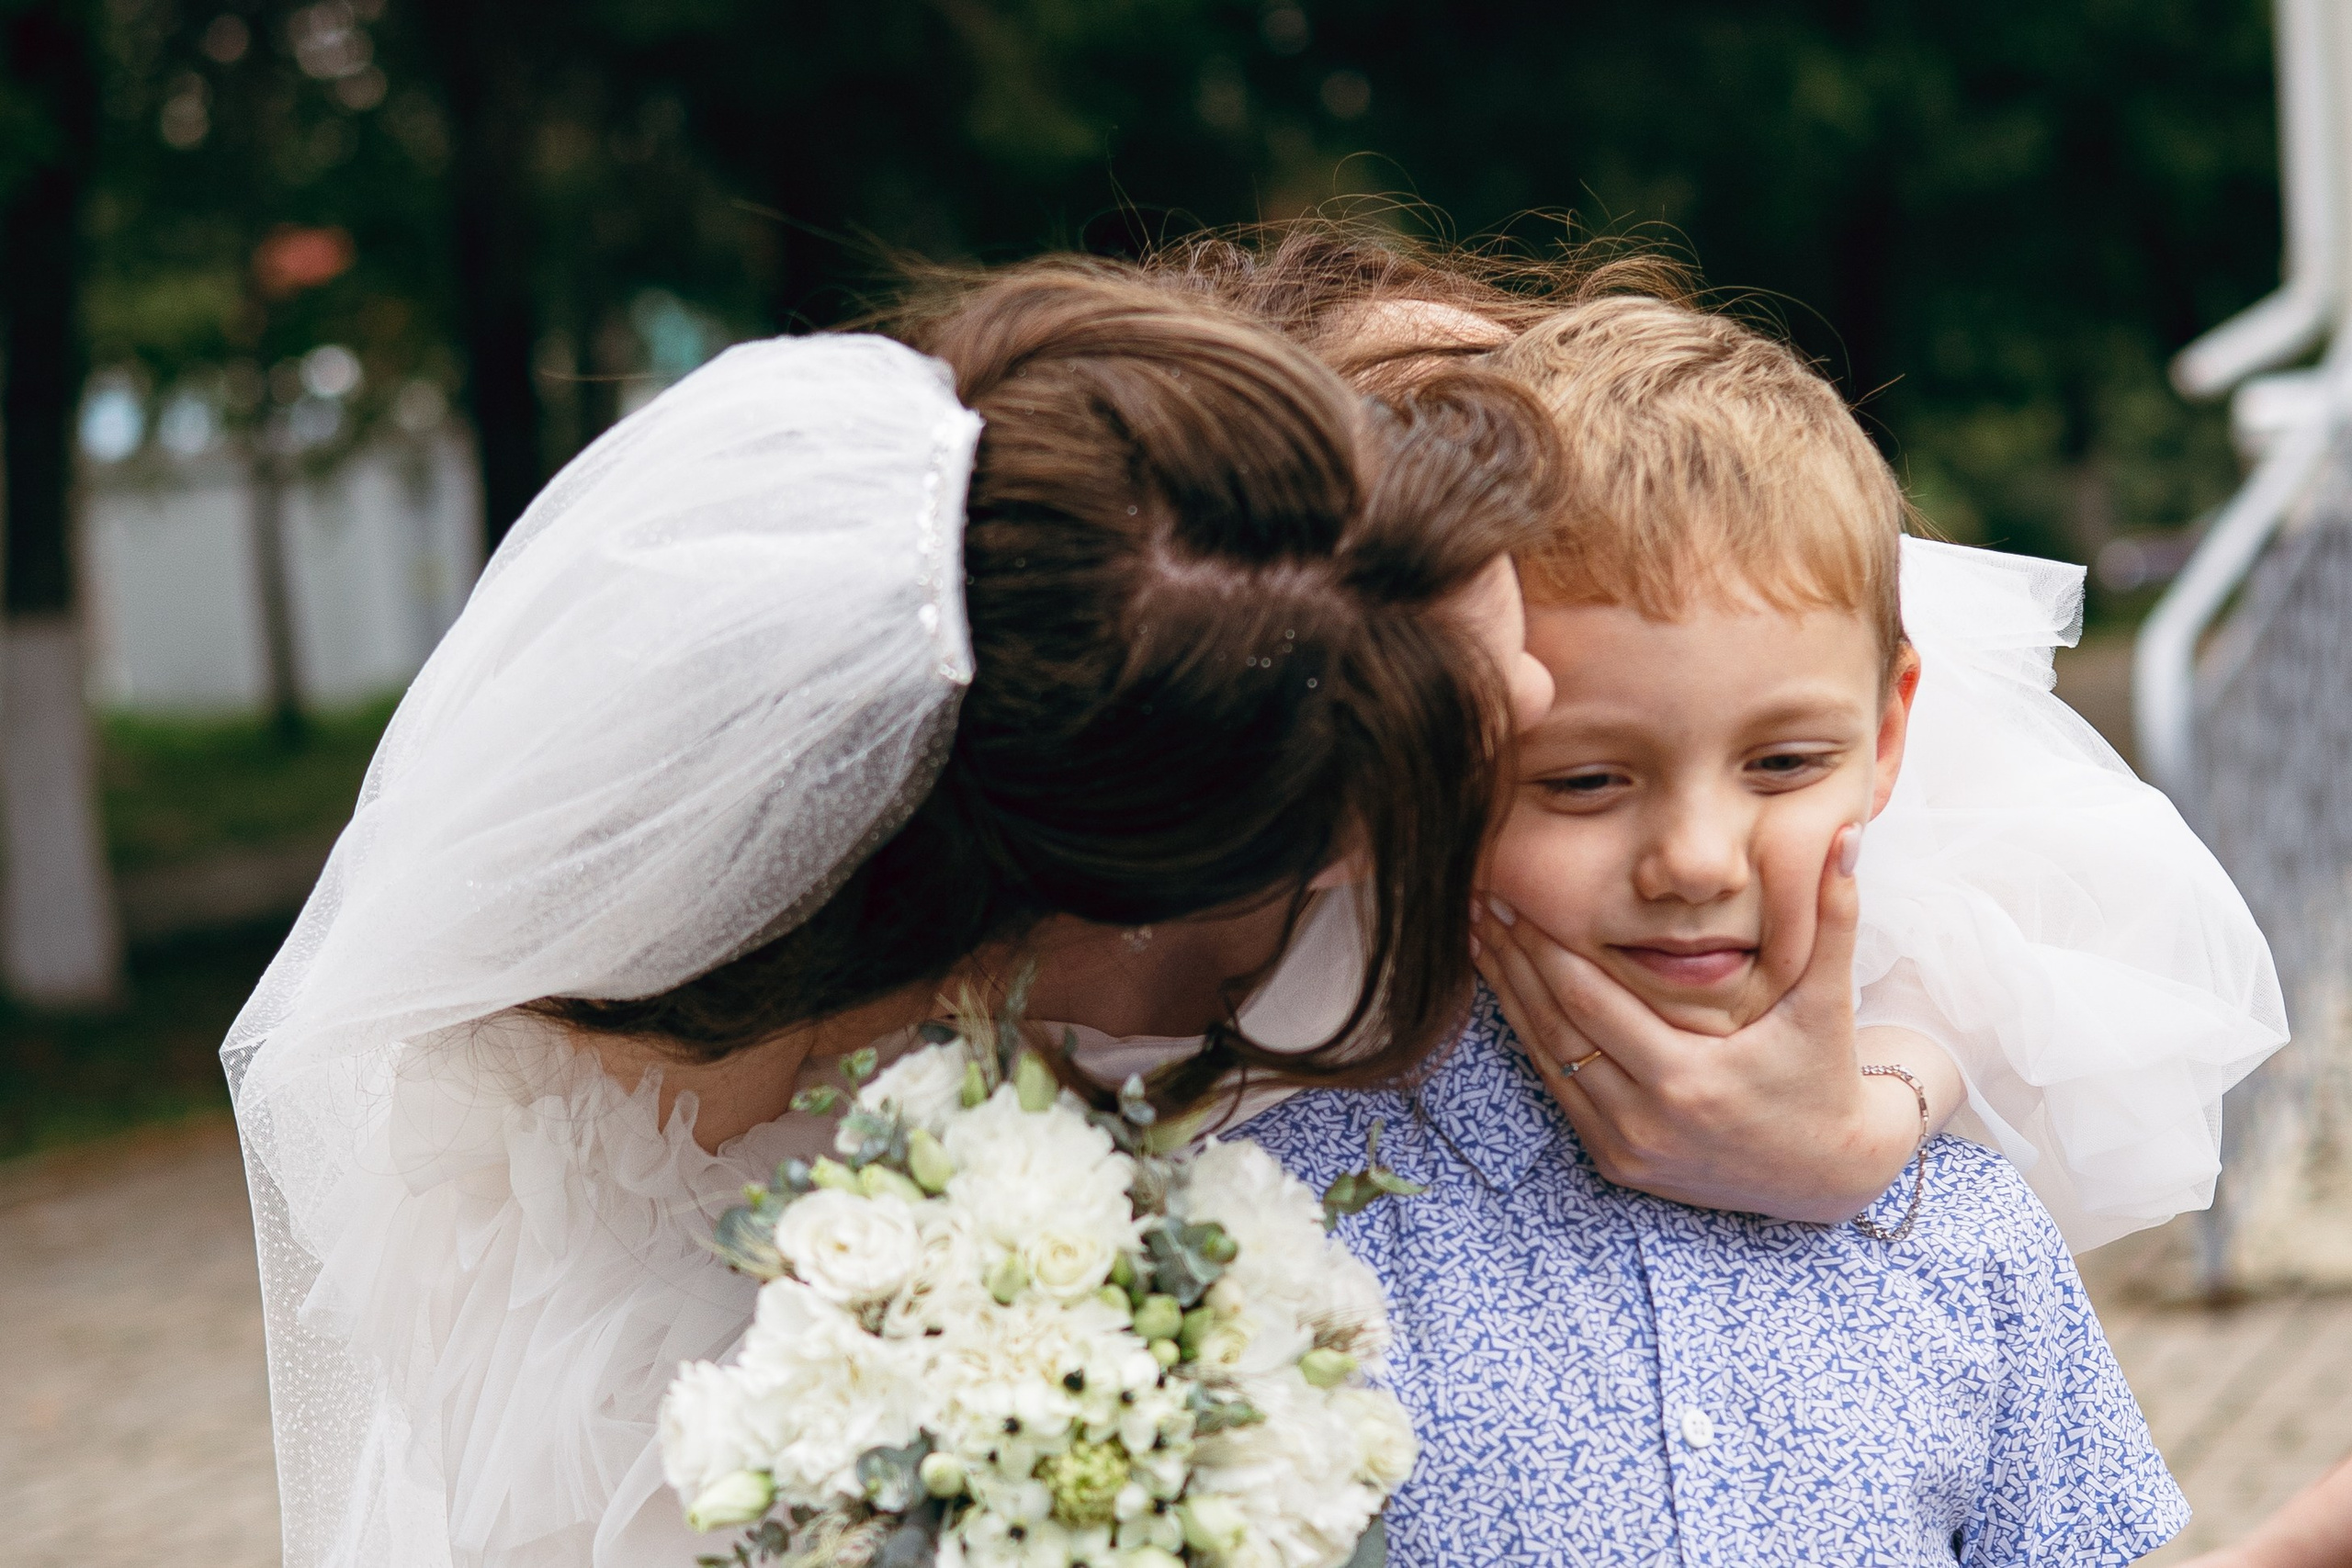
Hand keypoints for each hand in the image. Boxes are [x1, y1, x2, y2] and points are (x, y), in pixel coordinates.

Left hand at [1472, 826, 1951, 1222]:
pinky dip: (1532, 1040)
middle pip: (1554, 1029)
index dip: (1544, 947)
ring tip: (1480, 938)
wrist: (1826, 1172)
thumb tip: (1844, 834)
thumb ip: (1833, 914)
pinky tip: (1510, 994)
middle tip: (1479, 902)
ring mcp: (1625, 1147)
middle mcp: (1645, 1121)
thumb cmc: (1822, 1072)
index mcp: (1688, 1079)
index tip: (1516, 895)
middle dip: (1512, 962)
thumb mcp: (1828, 999)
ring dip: (1509, 999)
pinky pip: (1560, 1092)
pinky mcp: (1615, 1162)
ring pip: (1546, 1062)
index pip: (1589, 1001)